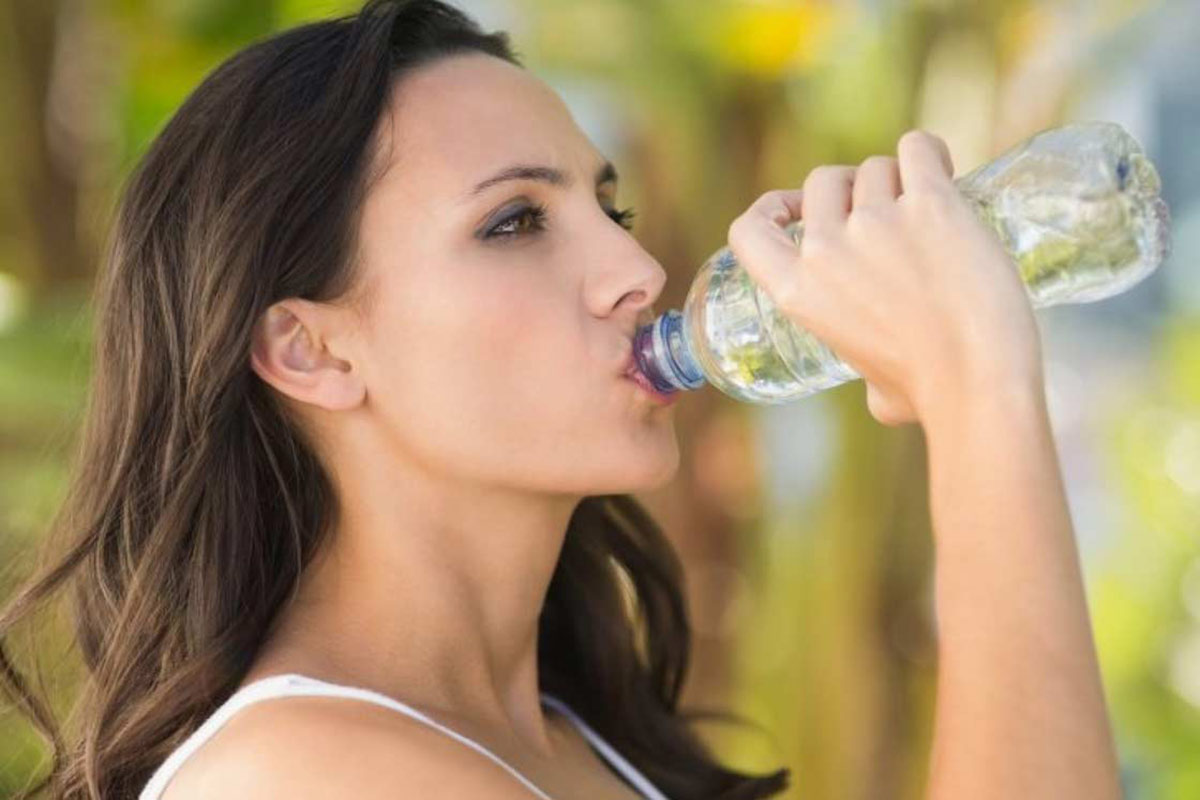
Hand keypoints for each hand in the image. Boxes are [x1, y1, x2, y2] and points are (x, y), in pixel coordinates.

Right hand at [726, 130, 1044, 427]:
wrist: (977, 382)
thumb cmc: (929, 393)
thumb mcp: (869, 385)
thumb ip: (864, 373)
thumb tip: (880, 395)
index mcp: (798, 293)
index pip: (749, 231)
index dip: (770, 208)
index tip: (793, 208)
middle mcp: (827, 249)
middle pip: (823, 182)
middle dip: (852, 188)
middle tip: (886, 209)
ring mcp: (876, 222)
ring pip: (876, 167)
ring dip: (899, 178)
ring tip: (928, 207)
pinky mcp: (930, 204)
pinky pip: (918, 148)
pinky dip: (928, 152)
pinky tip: (943, 168)